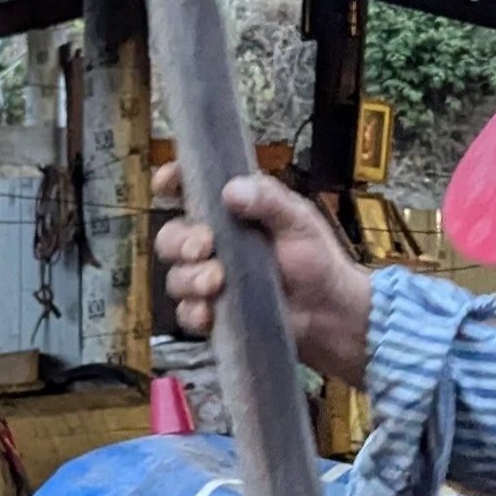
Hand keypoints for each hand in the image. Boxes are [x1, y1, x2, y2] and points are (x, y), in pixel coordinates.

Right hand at [154, 170, 373, 389]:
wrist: (329, 313)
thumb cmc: (317, 261)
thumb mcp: (299, 221)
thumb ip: (269, 200)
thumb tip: (232, 190)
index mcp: (231, 212)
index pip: (190, 190)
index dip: (172, 182)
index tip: (166, 182)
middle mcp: (214, 244)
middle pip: (171, 237)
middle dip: (181, 242)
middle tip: (205, 247)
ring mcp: (210, 280)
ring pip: (175, 277)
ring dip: (190, 279)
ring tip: (217, 282)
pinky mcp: (212, 313)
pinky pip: (186, 313)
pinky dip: (194, 312)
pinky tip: (211, 311)